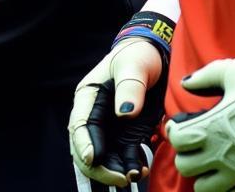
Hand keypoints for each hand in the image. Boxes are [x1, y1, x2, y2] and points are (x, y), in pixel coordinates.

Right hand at [69, 37, 164, 185]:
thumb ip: (129, 87)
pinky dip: (128, 166)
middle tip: (120, 177)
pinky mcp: (126, 135)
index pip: (80, 124)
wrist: (155, 58)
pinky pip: (122, 156)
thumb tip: (125, 114)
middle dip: (99, 167)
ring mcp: (110, 127)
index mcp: (88, 96)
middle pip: (87, 147)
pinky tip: (140, 169)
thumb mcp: (134, 66)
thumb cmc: (138, 56)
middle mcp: (94, 114)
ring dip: (114, 171)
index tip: (93, 158)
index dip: (84, 143)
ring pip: (104, 157)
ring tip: (134, 175)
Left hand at [166, 58, 234, 190]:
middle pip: (186, 167)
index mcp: (212, 127)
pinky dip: (230, 187)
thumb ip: (203, 78)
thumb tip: (186, 84)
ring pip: (207, 189)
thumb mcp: (230, 71)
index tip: (181, 125)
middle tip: (196, 144)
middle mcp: (224, 154)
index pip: (176, 141)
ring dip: (205, 175)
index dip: (174, 131)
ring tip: (213, 161)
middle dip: (187, 155)